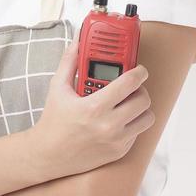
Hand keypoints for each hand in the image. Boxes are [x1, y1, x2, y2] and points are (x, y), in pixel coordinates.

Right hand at [23, 33, 154, 179]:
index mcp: (94, 107)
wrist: (48, 155)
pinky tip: (117, 119)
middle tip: (131, 86)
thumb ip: (70, 61)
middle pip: (143, 100)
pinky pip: (138, 132)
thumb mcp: (58, 87)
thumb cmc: (53, 120)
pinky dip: (132, 123)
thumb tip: (78, 40)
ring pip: (147, 118)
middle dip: (140, 89)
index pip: (129, 84)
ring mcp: (116, 141)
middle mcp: (109, 126)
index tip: (139, 69)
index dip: (139, 72)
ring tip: (127, 103)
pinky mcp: (120, 152)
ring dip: (141, 108)